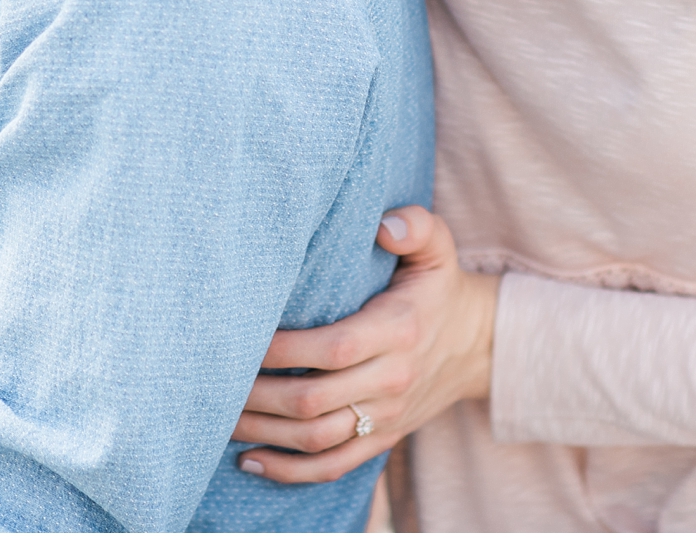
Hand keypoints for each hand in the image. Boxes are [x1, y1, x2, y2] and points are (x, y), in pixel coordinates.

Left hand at [233, 206, 496, 483]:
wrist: (479, 345)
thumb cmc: (438, 289)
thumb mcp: (438, 248)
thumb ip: (415, 226)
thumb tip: (384, 225)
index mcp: (397, 331)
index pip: (333, 348)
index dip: (284, 350)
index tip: (245, 340)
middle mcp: (391, 380)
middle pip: (315, 400)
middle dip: (258, 394)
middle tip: (215, 380)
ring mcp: (386, 416)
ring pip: (316, 439)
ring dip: (264, 432)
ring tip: (220, 417)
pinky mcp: (381, 439)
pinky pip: (333, 466)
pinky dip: (290, 471)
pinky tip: (250, 460)